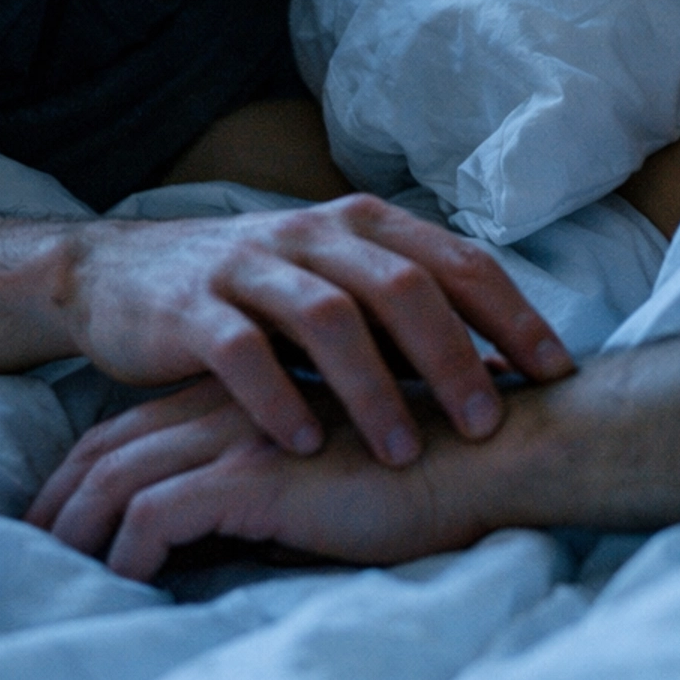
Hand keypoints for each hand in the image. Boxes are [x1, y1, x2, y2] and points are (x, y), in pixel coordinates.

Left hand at [26, 378, 494, 579]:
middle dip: (61, 495)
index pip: (141, 424)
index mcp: (252, 393)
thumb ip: (285, 485)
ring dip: (78, 527)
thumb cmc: (437, 469)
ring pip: (119, 476)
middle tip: (31, 545)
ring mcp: (244, 432)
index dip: (93, 465)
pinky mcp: (259, 472)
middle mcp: (236, 401)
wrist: (496, 452)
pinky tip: (125, 586)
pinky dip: (129, 552)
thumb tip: (234, 544)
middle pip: (110, 442)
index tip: (63, 514)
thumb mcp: (342, 472)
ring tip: (56, 572)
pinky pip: (157, 515)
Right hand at [64, 194, 572, 465]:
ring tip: (405, 452)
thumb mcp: (338, 288)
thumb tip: (507, 370)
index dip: (514, 315)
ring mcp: (251, 266)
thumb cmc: (256, 297)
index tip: (558, 374)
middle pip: (404, 286)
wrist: (121, 276)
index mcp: (365, 226)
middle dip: (453, 357)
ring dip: (372, 388)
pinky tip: (302, 445)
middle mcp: (314, 234)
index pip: (460, 262)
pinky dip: (276, 397)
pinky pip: (240, 350)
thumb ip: (408, 320)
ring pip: (328, 317)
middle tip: (488, 423)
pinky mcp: (191, 307)